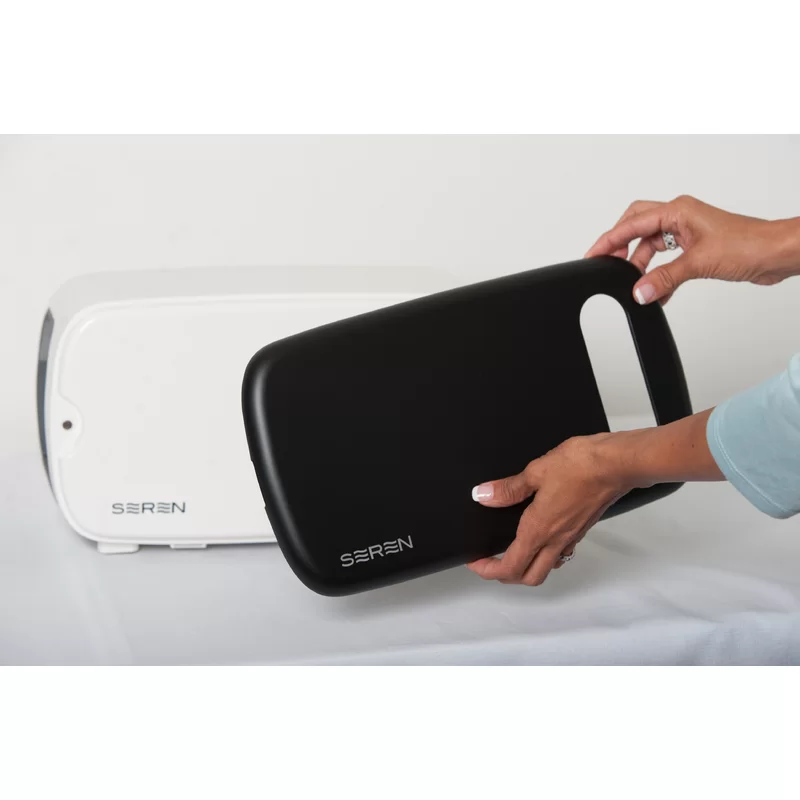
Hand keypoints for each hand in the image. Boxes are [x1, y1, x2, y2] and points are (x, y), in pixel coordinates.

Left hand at [467, 411, 722, 586]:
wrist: (616, 464)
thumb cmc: (580, 465)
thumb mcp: (535, 471)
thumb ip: (509, 488)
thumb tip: (483, 495)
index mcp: (538, 530)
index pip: (510, 567)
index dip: (488, 570)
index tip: (475, 562)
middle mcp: (555, 540)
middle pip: (529, 577)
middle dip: (506, 575)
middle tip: (490, 561)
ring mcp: (571, 537)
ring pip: (547, 568)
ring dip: (528, 567)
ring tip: (512, 550)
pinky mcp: (582, 529)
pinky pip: (562, 553)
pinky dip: (547, 553)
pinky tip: (541, 535)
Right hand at [584, 195, 799, 304]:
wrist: (777, 253)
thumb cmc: (750, 244)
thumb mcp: (698, 263)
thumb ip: (664, 279)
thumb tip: (638, 291)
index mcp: (678, 210)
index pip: (632, 224)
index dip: (609, 240)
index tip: (593, 255)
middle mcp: (680, 217)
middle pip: (637, 226)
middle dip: (621, 246)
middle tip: (608, 265)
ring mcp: (688, 231)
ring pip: (652, 245)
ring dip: (642, 265)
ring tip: (637, 285)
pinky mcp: (696, 246)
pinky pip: (667, 258)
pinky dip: (660, 273)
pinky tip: (659, 291)